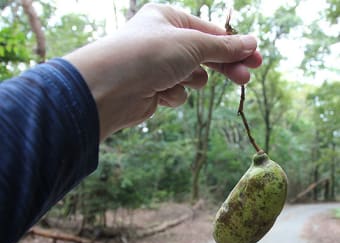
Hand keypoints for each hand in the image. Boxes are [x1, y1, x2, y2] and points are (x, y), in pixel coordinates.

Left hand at [64, 3, 261, 139]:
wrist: (110, 88)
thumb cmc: (148, 55)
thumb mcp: (192, 44)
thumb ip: (223, 47)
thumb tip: (251, 43)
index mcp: (169, 20)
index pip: (211, 33)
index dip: (235, 46)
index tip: (256, 58)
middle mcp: (163, 41)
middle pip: (205, 55)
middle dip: (224, 67)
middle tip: (246, 78)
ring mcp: (158, 67)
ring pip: (192, 77)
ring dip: (189, 80)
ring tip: (175, 79)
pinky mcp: (154, 90)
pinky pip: (177, 93)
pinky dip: (173, 95)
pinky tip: (160, 93)